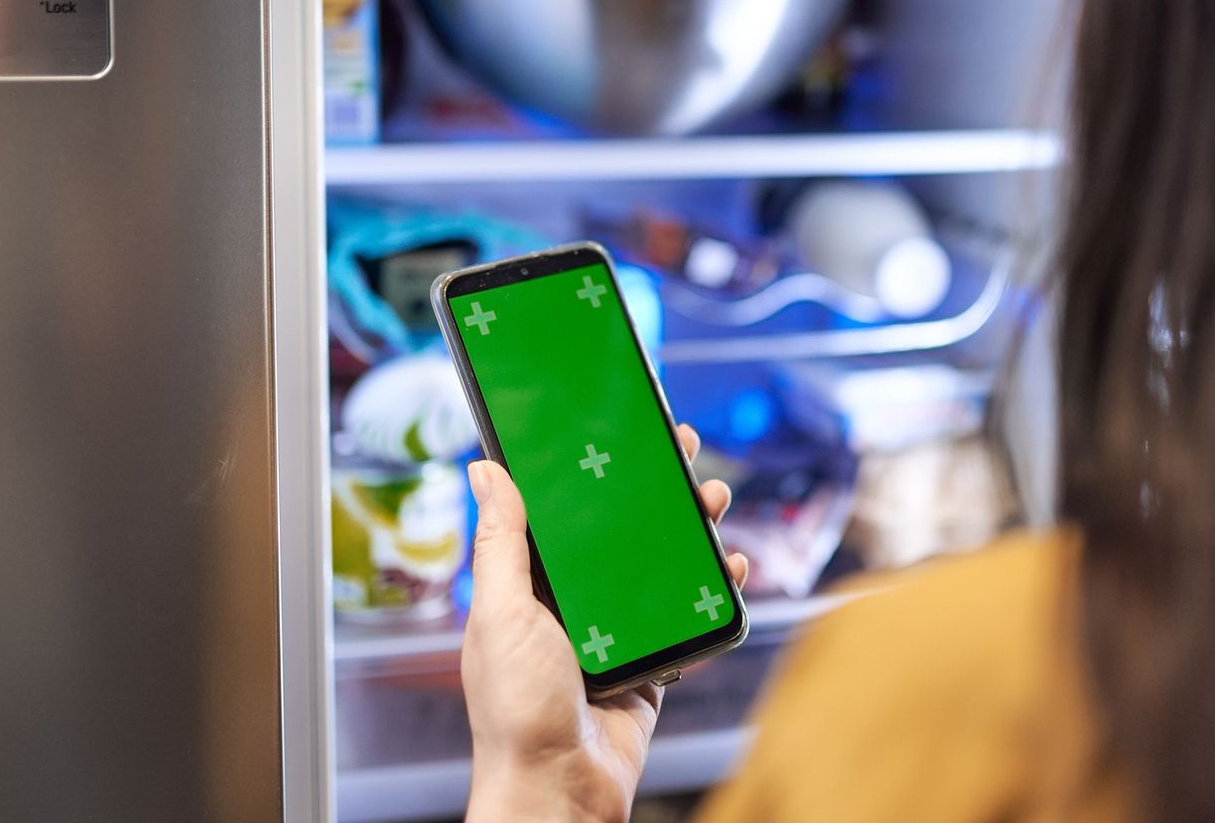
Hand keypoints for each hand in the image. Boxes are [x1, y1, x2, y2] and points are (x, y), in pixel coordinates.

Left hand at [462, 423, 748, 822]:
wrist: (560, 790)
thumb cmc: (516, 710)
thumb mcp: (502, 611)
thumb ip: (501, 541)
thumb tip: (485, 467)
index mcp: (530, 582)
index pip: (563, 509)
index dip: (591, 467)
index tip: (618, 427)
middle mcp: (573, 600)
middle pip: (619, 529)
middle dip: (652, 489)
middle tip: (680, 450)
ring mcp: (616, 629)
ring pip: (658, 564)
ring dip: (689, 528)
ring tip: (712, 498)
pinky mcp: (652, 659)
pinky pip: (685, 612)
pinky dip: (711, 585)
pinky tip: (729, 563)